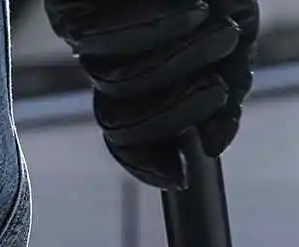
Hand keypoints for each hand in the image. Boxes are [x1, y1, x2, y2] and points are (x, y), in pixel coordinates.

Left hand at [43, 0, 258, 188]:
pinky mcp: (63, 6)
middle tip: (222, 68)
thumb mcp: (236, 26)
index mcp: (145, 76)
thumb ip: (231, 86)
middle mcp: (108, 62)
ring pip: (113, 85)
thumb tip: (214, 147)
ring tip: (204, 15)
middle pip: (122, 122)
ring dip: (171, 57)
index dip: (148, 165)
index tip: (182, 177)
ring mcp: (82, 34)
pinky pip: (92, 41)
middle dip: (181, 105)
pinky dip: (144, 24)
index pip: (129, 140)